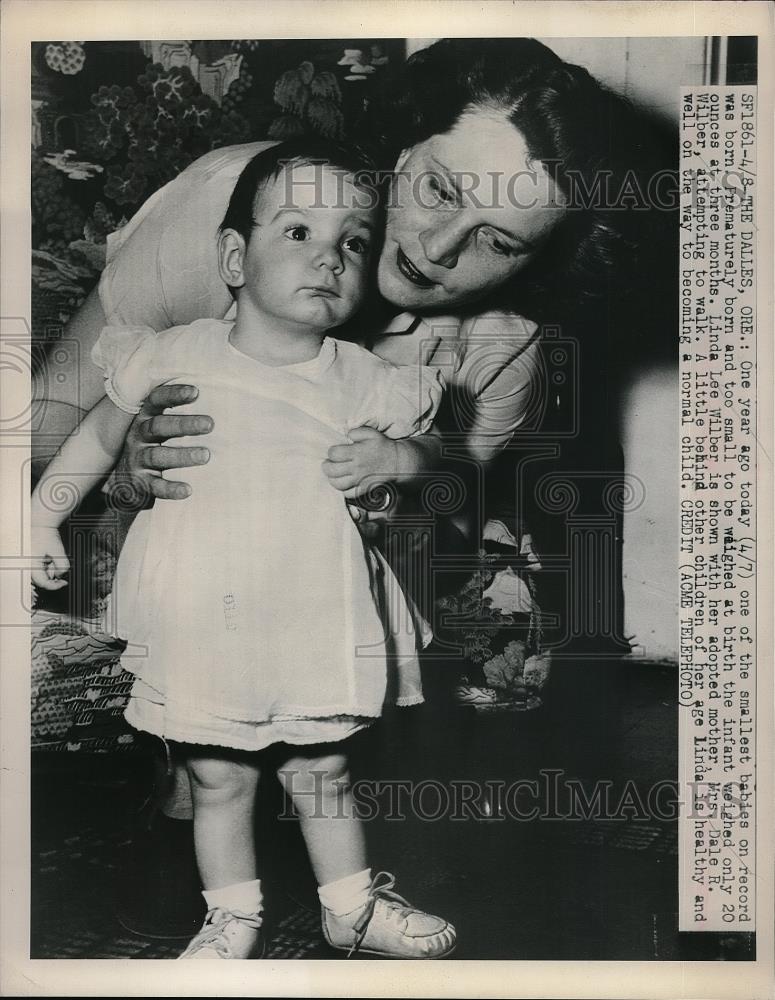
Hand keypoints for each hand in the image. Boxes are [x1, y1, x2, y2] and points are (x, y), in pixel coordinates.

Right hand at [31, 525, 69, 589]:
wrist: (39, 523)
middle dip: (53, 575)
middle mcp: (27, 565)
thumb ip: (62, 565)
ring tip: (52, 555)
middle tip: (60, 567)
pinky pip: (38, 568)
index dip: (55, 586)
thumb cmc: (46, 534)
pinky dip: (46, 565)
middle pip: (42, 580)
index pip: (43, 583)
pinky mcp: (29, 560)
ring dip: (49, 569)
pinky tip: (49, 555)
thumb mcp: (58, 550)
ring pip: (41, 574)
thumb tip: (60, 575)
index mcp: (31, 565)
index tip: (64, 583)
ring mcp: (28, 563)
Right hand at [112, 384, 213, 506]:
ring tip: (205, 455)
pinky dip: (170, 489)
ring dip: (182, 455)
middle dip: (184, 424)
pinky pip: (155, 486)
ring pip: (157, 455)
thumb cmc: (154, 446)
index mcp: (146, 418)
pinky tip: (187, 490)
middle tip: (210, 424)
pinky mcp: (140, 483)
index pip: (156, 400)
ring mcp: (137, 459)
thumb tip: (223, 403)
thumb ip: (180, 415)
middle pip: (159, 426)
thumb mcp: (160, 427)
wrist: (125, 480)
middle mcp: (139, 436)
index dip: (174, 395)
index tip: (195, 392)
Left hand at [322, 426, 399, 499]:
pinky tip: (345, 484)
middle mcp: (357, 467)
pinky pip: (349, 493)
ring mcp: (360, 480)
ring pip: (338, 484)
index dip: (331, 452)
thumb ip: (357, 432)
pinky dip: (344, 490)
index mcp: (357, 452)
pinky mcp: (364, 489)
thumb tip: (347, 435)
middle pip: (332, 470)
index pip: (334, 453)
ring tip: (334, 475)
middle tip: (328, 464)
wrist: (397, 462)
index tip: (334, 452)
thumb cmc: (383, 447)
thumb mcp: (371, 433)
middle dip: (327, 467)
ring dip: (332, 479)